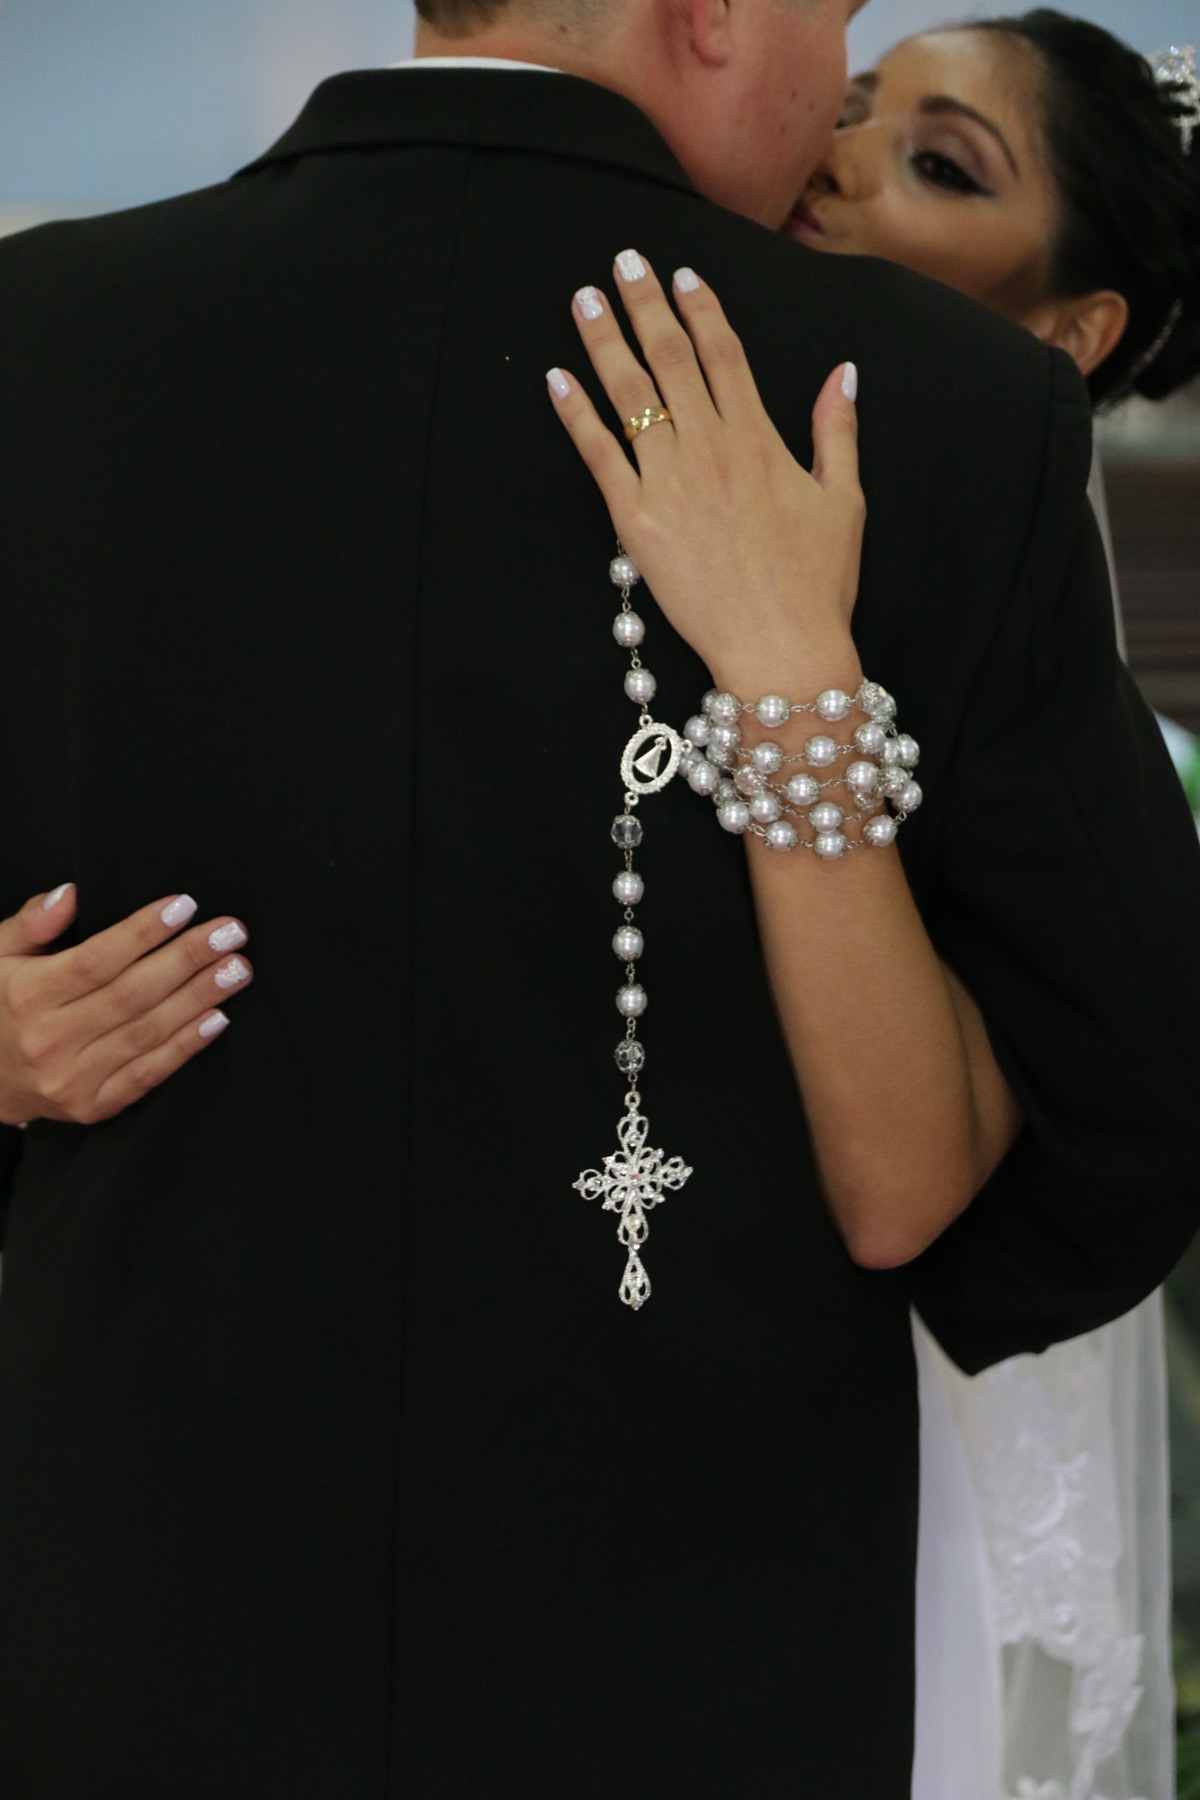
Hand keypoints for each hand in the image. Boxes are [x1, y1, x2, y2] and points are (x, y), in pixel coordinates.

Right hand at [0, 885, 251, 1127]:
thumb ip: (32, 922)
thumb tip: (70, 893)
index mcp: (27, 996)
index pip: (95, 961)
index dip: (142, 932)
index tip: (185, 906)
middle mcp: (50, 1040)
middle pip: (132, 994)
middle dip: (187, 960)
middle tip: (231, 933)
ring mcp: (72, 1079)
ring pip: (147, 1033)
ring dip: (199, 998)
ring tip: (237, 969)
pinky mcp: (93, 1107)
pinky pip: (149, 1074)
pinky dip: (186, 1046)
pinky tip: (218, 1018)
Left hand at [546, 252, 864, 696]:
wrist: (780, 648)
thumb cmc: (816, 584)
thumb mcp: (844, 501)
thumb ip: (838, 431)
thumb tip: (843, 373)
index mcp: (760, 440)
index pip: (725, 355)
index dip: (701, 309)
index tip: (682, 276)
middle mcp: (711, 450)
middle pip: (672, 359)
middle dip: (645, 304)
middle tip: (623, 261)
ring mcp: (670, 483)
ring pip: (631, 395)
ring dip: (605, 342)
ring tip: (584, 300)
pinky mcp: (636, 522)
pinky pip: (600, 455)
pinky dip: (577, 414)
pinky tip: (557, 379)